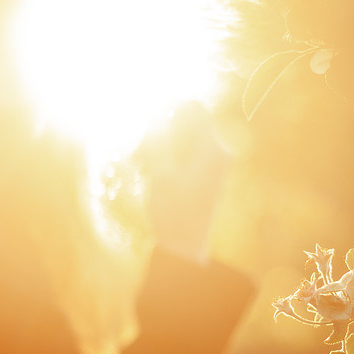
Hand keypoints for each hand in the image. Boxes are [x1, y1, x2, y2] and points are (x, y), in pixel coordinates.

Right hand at [136, 102, 231, 263]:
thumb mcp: (160, 171)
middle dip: (156, 131)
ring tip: (137, 164)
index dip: (168, 105)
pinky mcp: (203, 174)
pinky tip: (146, 170)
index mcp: (212, 148)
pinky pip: (182, 153)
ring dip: (155, 145)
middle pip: (184, 123)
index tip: (144, 116)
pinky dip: (164, 157)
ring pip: (180, 138)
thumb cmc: (173, 211)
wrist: (184, 247)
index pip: (194, 108)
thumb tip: (155, 108)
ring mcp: (212, 163)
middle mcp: (217, 152)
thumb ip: (158, 136)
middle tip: (136, 152)